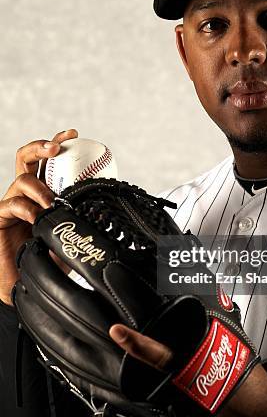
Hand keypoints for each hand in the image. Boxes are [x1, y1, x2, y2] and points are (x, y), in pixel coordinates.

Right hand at [0, 129, 77, 304]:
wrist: (27, 282)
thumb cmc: (51, 256)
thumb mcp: (73, 232)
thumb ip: (83, 216)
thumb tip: (106, 205)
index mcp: (44, 191)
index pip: (49, 161)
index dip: (58, 142)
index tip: (73, 133)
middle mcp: (26, 193)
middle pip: (27, 158)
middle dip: (41, 147)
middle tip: (56, 149)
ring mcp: (11, 204)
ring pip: (21, 180)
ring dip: (39, 187)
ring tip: (51, 202)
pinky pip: (11, 204)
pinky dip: (26, 208)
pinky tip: (37, 218)